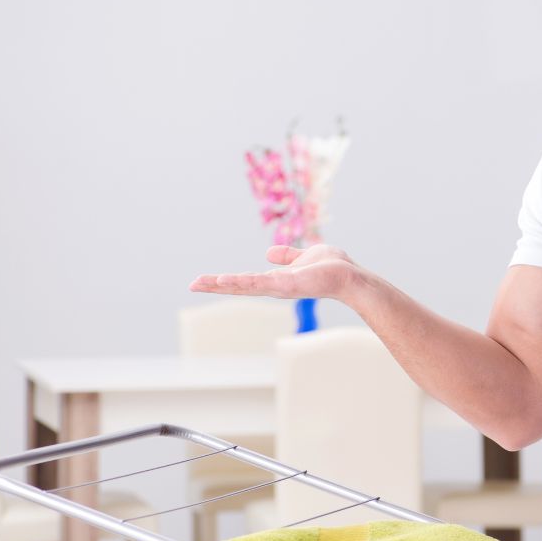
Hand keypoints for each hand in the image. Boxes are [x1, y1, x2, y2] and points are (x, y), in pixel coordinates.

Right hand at [189, 244, 361, 300]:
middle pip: (239, 286)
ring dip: (223, 285)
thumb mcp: (304, 256)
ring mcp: (280, 287)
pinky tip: (224, 281)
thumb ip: (287, 256)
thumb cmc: (332, 268)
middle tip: (192, 284)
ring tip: (201, 283)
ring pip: (245, 286)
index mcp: (277, 279)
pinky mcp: (286, 284)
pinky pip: (259, 282)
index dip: (225, 281)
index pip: (245, 281)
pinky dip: (241, 282)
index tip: (205, 281)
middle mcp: (275, 286)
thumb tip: (268, 253)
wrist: (350, 277)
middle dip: (215, 286)